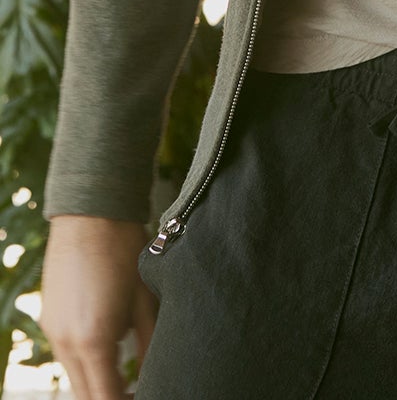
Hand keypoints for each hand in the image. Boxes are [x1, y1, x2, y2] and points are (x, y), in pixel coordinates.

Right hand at [40, 213, 158, 399]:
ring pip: (72, 376)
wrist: (91, 211)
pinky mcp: (46, 318)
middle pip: (85, 393)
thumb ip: (149, 343)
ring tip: (124, 371)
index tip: (142, 396)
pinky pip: (64, 354)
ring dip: (95, 380)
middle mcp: (65, 342)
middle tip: (136, 390)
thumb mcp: (145, 300)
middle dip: (109, 396)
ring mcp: (51, 331)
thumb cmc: (125, 250)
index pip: (105, 398)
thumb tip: (154, 372)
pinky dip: (83, 360)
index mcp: (93, 341)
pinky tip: (106, 344)